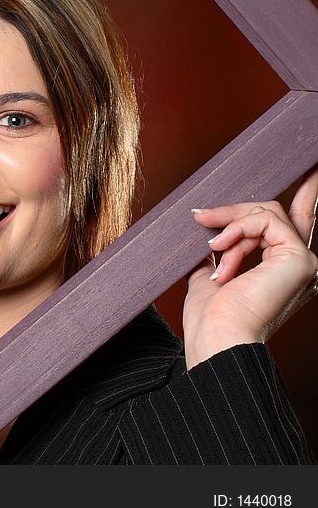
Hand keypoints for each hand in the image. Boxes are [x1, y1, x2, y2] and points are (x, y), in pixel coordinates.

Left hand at [183, 165, 317, 369]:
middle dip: (236, 209)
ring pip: (266, 213)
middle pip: (273, 213)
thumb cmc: (210, 320)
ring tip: (210, 245)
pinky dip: (237, 229)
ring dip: (229, 223)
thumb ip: (218, 254)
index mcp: (281, 271)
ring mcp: (302, 261)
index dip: (306, 194)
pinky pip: (265, 221)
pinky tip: (220, 247)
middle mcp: (298, 265)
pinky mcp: (298, 258)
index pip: (294, 224)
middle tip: (200, 216)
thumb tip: (209, 233)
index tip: (310, 169)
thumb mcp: (208, 278)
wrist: (217, 338)